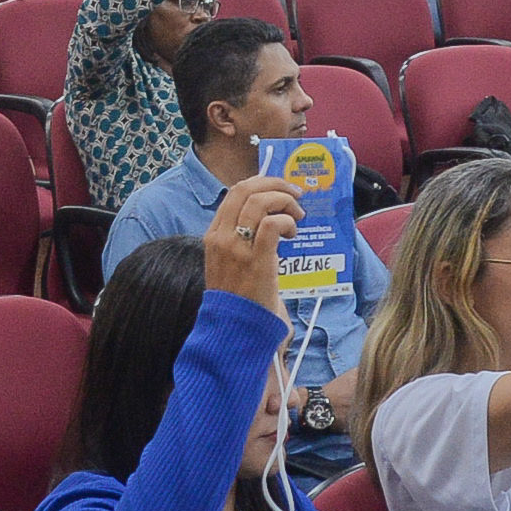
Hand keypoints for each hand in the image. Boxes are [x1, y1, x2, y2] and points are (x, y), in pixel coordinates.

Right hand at [204, 174, 301, 310]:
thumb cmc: (238, 297)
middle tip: (295, 194)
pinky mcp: (256, 260)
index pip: (235, 192)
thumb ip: (242, 239)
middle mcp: (221, 236)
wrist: (234, 327)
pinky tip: (292, 233)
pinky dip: (286, 221)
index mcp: (214, 234)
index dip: (261, 183)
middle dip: (275, 184)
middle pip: (246, 189)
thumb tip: (269, 219)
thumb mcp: (229, 262)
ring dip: (284, 202)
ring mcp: (236, 247)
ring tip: (296, 216)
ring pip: (260, 201)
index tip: (280, 190)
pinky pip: (272, 224)